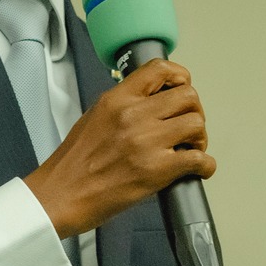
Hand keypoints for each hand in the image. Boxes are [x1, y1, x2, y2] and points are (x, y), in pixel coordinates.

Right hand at [23, 58, 214, 237]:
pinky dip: (205, 165)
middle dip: (194, 111)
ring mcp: (146, 142)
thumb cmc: (73, 164)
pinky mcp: (156, 170)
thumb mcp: (93, 117)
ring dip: (199, 138)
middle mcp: (134, 115)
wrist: (60, 195)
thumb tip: (151, 103)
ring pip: (196, 124)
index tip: (182, 88)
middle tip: (187, 127)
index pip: (160, 69)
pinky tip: (197, 169)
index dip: (180, 77)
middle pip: (188, 96)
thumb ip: (123, 106)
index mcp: (117, 100)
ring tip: (189, 149)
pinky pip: (198, 159)